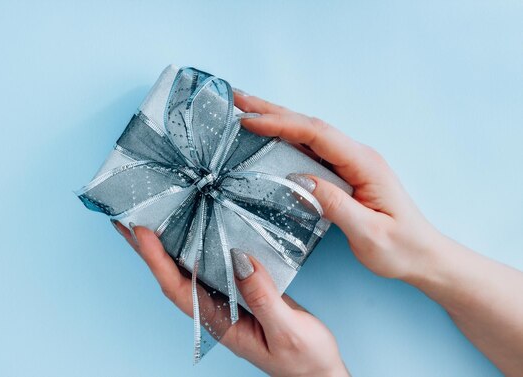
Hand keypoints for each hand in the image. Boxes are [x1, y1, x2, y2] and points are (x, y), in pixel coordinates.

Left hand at [113, 221, 348, 376]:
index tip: (139, 230)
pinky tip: (195, 227)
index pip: (177, 287)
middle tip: (125, 217)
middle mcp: (216, 310)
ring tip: (149, 215)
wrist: (320, 374)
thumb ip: (263, 297)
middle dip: (147, 249)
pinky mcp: (243, 291)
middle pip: (172, 275)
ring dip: (167, 243)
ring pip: (189, 268)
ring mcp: (228, 300)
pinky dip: (198, 243)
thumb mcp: (286, 331)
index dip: (156, 259)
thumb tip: (240, 258)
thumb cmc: (304, 362)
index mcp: (219, 323)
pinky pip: (213, 263)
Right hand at [234, 91, 440, 281]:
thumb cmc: (400, 248)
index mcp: (364, 164)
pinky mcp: (345, 172)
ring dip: (276, 119)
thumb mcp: (369, 234)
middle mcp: (357, 156)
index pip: (317, 135)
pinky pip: (310, 148)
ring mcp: (351, 162)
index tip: (249, 120)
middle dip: (271, 110)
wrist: (424, 255)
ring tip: (244, 111)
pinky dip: (286, 137)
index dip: (281, 124)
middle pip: (309, 125)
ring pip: (307, 133)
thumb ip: (335, 205)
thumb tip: (300, 180)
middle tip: (237, 98)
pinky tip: (269, 135)